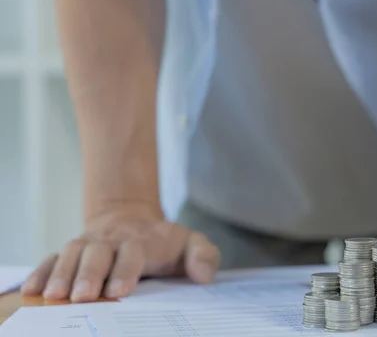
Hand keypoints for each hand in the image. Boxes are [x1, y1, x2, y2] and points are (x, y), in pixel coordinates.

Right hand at [21, 202, 220, 301]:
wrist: (134, 219)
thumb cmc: (165, 242)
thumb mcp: (192, 244)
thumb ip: (204, 256)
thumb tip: (205, 276)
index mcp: (142, 242)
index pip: (133, 253)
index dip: (125, 270)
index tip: (120, 290)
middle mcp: (111, 241)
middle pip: (97, 253)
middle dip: (88, 274)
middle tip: (81, 297)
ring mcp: (89, 244)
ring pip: (71, 254)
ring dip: (61, 274)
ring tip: (52, 296)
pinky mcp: (72, 251)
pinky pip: (53, 258)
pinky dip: (41, 272)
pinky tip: (32, 290)